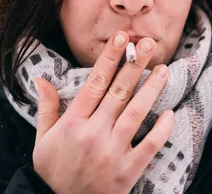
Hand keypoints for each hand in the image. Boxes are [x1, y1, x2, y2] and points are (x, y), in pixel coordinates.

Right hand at [32, 31, 173, 193]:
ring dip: (151, 89)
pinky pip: (149, 146)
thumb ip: (46, 108)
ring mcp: (112, 152)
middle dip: (134, 65)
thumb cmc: (54, 172)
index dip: (109, 58)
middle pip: (118, 92)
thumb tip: (41, 80)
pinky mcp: (128, 170)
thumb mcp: (43, 141)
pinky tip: (170, 113)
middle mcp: (93, 133)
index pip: (94, 83)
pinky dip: (161, 130)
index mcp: (73, 124)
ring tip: (163, 69)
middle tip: (146, 44)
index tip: (120, 39)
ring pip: (135, 113)